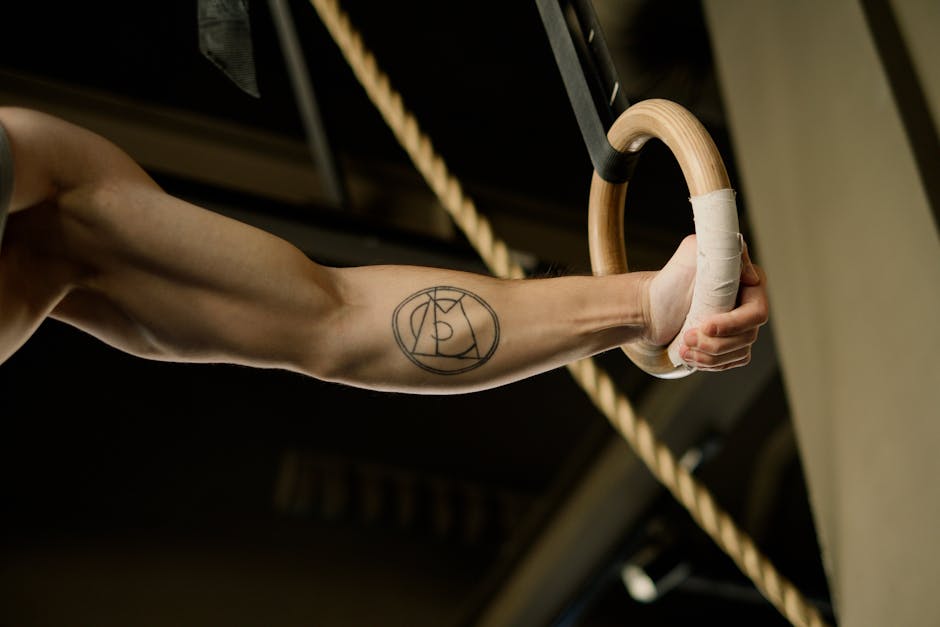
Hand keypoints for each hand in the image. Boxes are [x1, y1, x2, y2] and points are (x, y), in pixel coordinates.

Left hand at [644, 235, 768, 370]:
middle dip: (715, 343)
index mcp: (747, 284)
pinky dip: (710, 363)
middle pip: (748, 337)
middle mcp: (747, 306)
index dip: (733, 324)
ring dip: (710, 355)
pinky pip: (730, 362)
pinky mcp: (727, 345)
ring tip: (684, 347)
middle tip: (686, 337)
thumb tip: (751, 274)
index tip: (705, 325)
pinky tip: (690, 355)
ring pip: (739, 352)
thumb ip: (723, 248)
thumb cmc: (670, 279)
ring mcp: (739, 328)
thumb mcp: (693, 252)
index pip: (756, 313)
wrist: (649, 306)